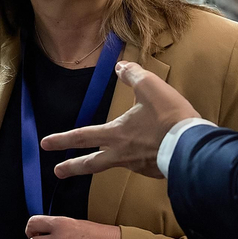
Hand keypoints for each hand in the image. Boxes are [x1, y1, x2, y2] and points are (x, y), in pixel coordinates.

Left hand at [40, 61, 200, 179]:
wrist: (192, 146)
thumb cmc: (169, 116)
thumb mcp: (151, 87)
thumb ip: (132, 75)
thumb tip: (119, 66)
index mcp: (117, 134)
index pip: (83, 136)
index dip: (62, 140)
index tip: (45, 145)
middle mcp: (122, 154)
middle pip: (92, 164)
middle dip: (72, 168)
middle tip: (57, 172)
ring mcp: (138, 165)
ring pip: (118, 164)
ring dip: (110, 162)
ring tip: (112, 158)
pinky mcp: (155, 171)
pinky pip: (144, 165)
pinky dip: (141, 160)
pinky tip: (148, 155)